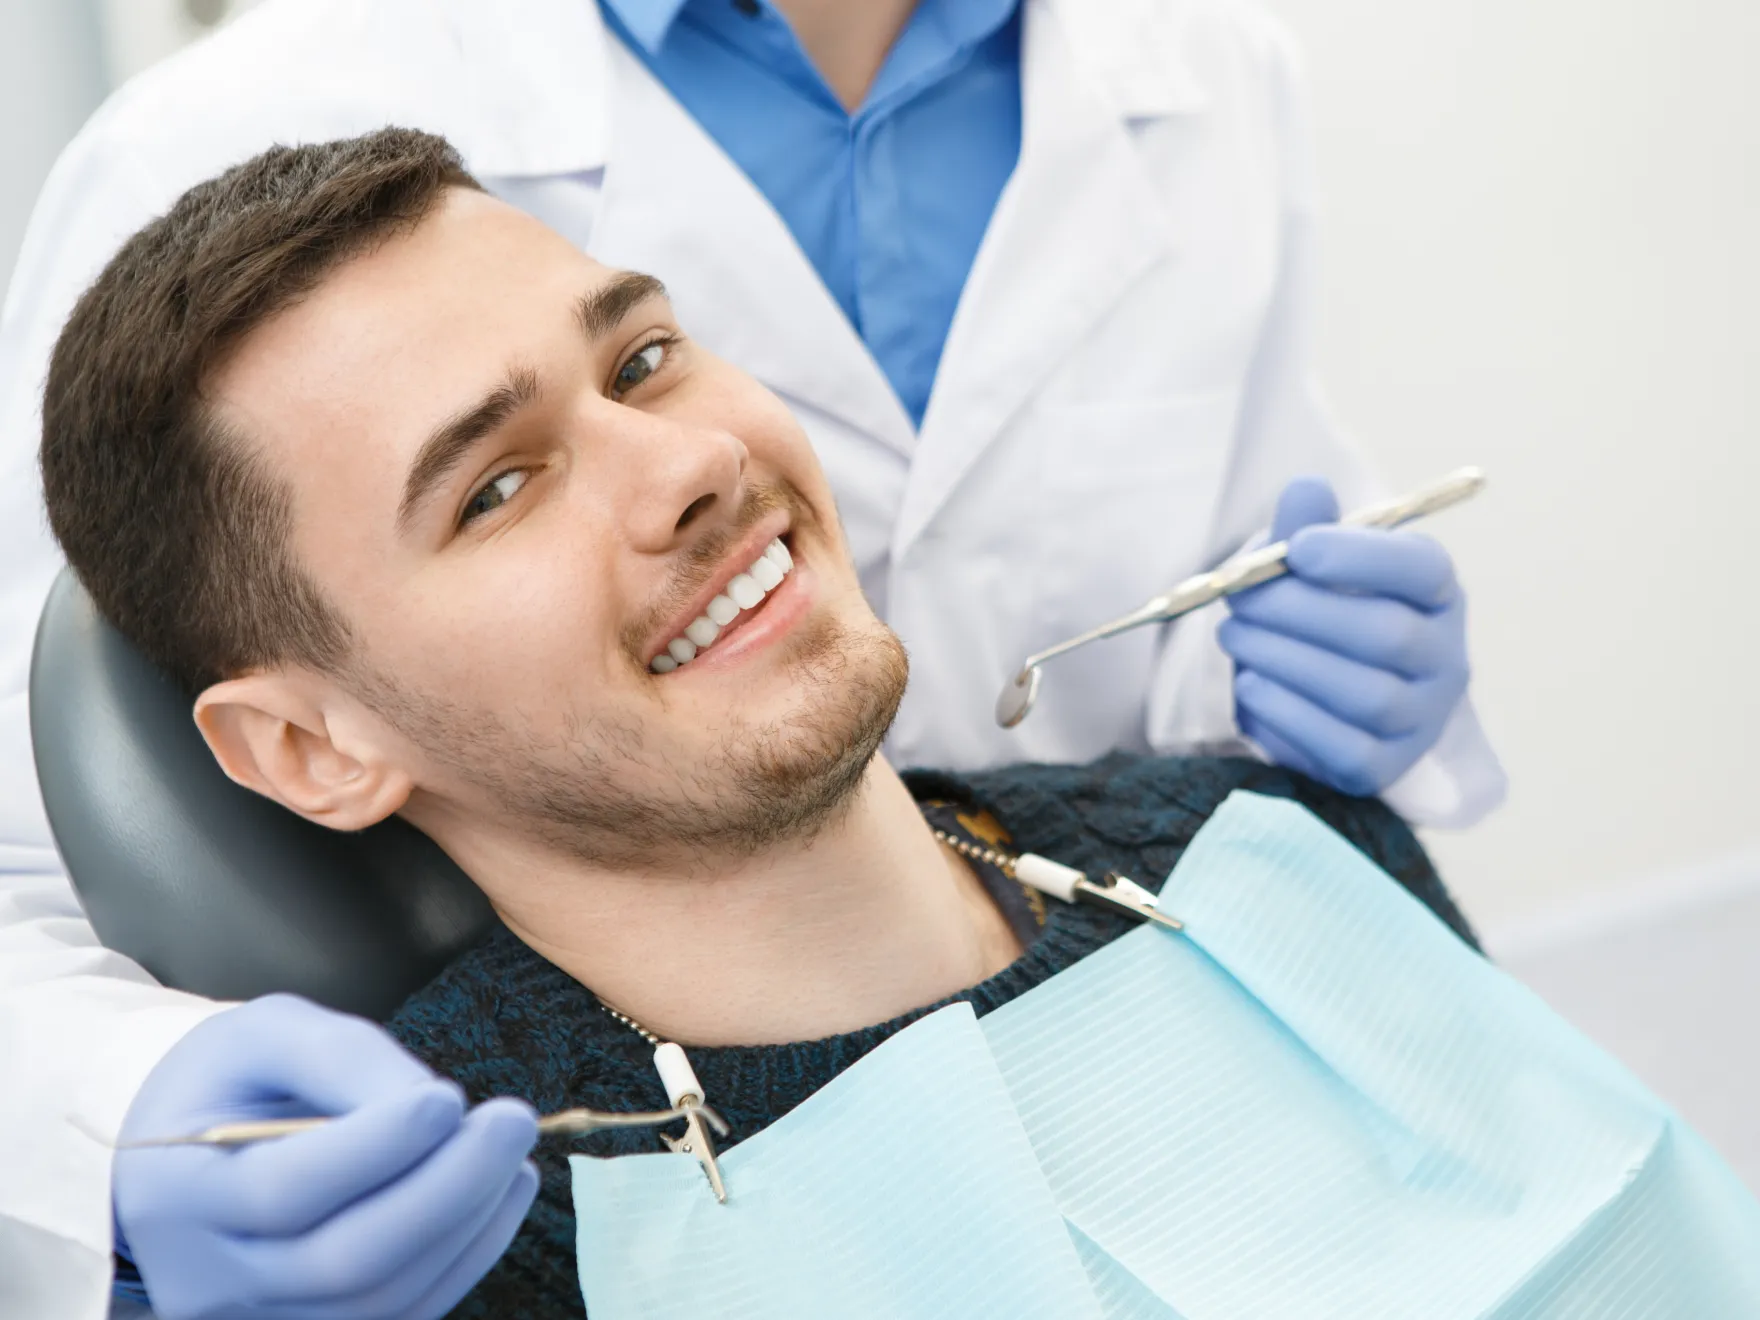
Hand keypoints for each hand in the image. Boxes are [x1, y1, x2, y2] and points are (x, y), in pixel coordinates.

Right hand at [114, 994, 538, 1319]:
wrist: (187, 1150)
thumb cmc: (232, 1080)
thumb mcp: (267, 1032)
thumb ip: (339, 1055)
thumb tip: (431, 1104)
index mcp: (175, 1191)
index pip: (282, 1193)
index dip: (374, 1150)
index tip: (448, 1097)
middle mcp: (204, 1279)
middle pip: (342, 1262)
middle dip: (445, 1190)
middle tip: (512, 1121)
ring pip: (381, 1299)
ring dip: (466, 1223)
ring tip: (511, 1153)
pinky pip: (401, 1314)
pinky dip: (466, 1255)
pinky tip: (502, 1193)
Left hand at [1219, 476, 1469, 796]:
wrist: (1335, 703)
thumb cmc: (1324, 617)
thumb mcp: (1315, 567)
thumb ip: (1308, 528)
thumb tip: (1305, 489)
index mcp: (1436, 594)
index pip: (1422, 570)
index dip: (1361, 557)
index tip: (1298, 548)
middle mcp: (1444, 659)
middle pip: (1386, 635)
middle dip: (1300, 612)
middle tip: (1238, 597)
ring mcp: (1420, 720)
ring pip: (1363, 694)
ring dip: (1284, 660)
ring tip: (1234, 636)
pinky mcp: (1382, 769)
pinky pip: (1339, 747)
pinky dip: (1285, 714)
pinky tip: (1250, 686)